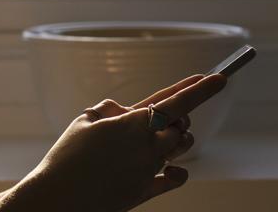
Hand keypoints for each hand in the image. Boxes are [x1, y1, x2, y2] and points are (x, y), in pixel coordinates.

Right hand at [28, 73, 227, 211]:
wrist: (57, 200)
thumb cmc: (66, 157)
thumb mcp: (84, 121)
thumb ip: (110, 109)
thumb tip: (125, 109)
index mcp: (132, 123)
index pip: (175, 101)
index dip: (200, 88)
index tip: (220, 78)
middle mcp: (146, 145)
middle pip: (182, 124)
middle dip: (180, 115)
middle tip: (167, 115)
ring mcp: (148, 170)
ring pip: (180, 147)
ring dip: (177, 138)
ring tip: (161, 137)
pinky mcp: (145, 192)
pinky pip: (174, 178)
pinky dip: (176, 171)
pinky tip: (170, 167)